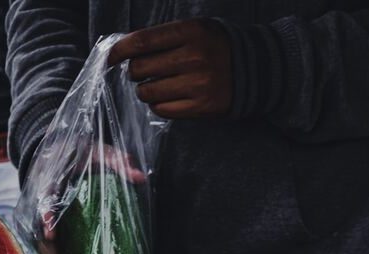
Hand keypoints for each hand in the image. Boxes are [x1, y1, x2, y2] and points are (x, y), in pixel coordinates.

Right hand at [36, 145, 146, 253]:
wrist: (57, 150)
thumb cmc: (80, 152)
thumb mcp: (98, 152)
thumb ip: (117, 161)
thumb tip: (140, 178)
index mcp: (50, 180)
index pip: (43, 200)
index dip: (45, 217)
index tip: (50, 234)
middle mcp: (42, 199)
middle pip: (39, 230)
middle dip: (50, 253)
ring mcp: (40, 212)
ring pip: (40, 241)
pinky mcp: (44, 222)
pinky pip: (45, 244)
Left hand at [108, 19, 232, 118]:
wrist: (257, 69)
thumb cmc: (216, 47)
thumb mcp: (195, 30)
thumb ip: (163, 38)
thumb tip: (123, 50)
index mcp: (191, 31)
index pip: (142, 41)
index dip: (119, 51)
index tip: (110, 58)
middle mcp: (195, 56)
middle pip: (139, 69)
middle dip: (135, 72)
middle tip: (144, 72)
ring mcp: (199, 84)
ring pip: (146, 92)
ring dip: (145, 90)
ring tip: (159, 84)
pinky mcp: (202, 106)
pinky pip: (161, 109)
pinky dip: (158, 104)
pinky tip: (170, 97)